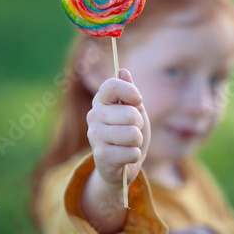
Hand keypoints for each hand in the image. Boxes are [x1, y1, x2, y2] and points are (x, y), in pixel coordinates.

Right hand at [87, 68, 150, 187]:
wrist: (123, 163)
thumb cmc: (129, 131)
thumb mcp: (134, 109)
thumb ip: (129, 91)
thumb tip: (123, 71)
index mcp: (101, 100)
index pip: (112, 85)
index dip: (131, 92)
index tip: (137, 100)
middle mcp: (93, 115)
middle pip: (130, 113)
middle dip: (139, 124)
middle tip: (133, 129)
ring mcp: (94, 136)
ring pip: (132, 134)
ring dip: (137, 141)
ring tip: (129, 143)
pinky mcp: (100, 156)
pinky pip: (131, 152)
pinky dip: (135, 155)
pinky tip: (125, 156)